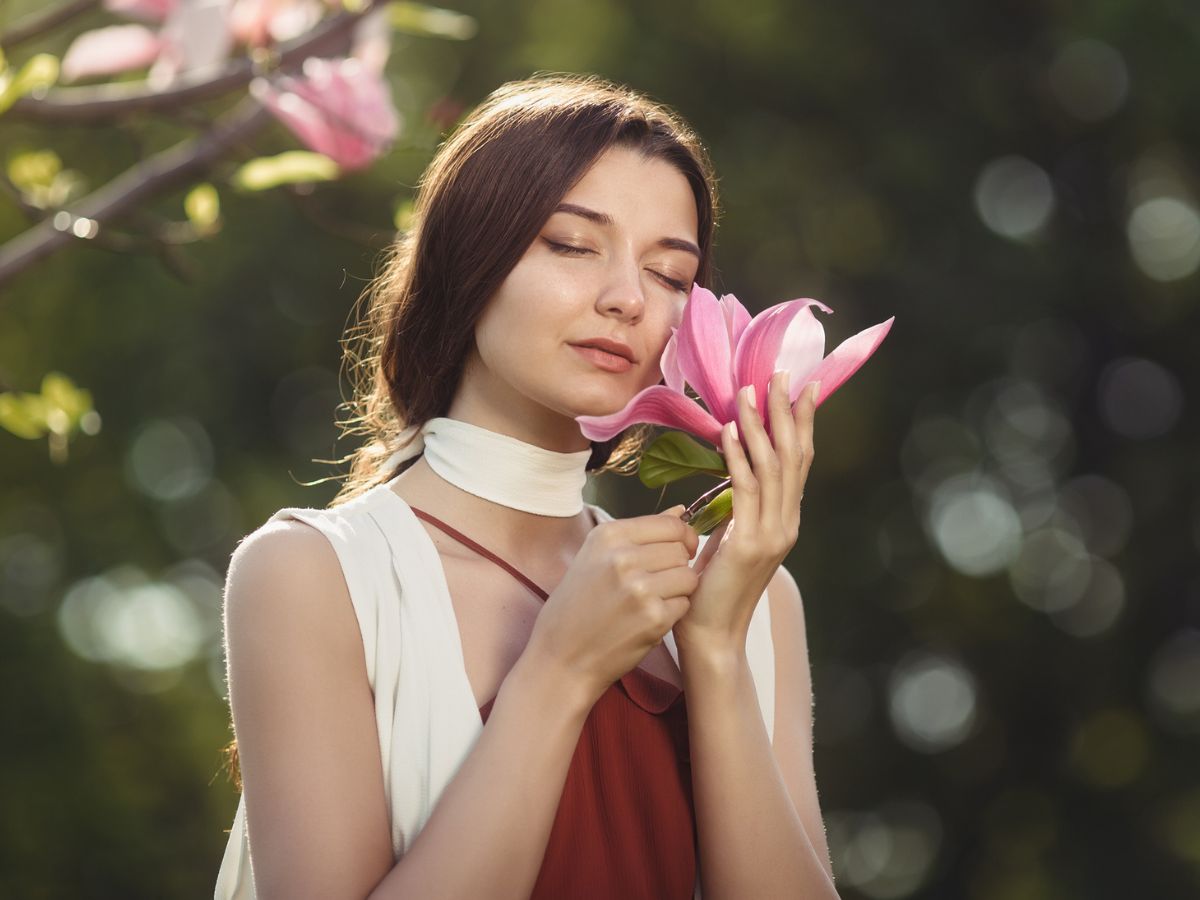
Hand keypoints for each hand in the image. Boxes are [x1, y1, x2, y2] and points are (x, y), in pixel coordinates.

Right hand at [523, 509, 699, 707]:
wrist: (562, 658)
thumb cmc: (575, 608)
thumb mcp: (595, 559)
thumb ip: (638, 535)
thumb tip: (680, 511)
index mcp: (608, 535)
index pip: (670, 524)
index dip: (682, 538)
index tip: (678, 550)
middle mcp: (623, 557)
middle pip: (681, 549)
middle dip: (678, 565)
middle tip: (658, 582)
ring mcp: (639, 588)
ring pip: (688, 576)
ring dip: (679, 590)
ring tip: (654, 600)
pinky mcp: (653, 617)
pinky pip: (684, 604)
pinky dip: (674, 612)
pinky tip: (650, 619)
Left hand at [673, 371, 817, 652]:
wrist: (711, 636)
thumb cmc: (712, 589)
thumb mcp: (730, 541)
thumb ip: (739, 511)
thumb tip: (733, 477)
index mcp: (785, 520)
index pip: (798, 462)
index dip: (802, 424)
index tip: (803, 388)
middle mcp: (787, 523)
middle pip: (794, 456)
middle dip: (788, 412)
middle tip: (783, 374)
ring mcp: (772, 533)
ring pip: (772, 467)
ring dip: (761, 425)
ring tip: (751, 391)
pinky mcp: (750, 543)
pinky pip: (745, 489)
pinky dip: (739, 456)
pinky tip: (730, 431)